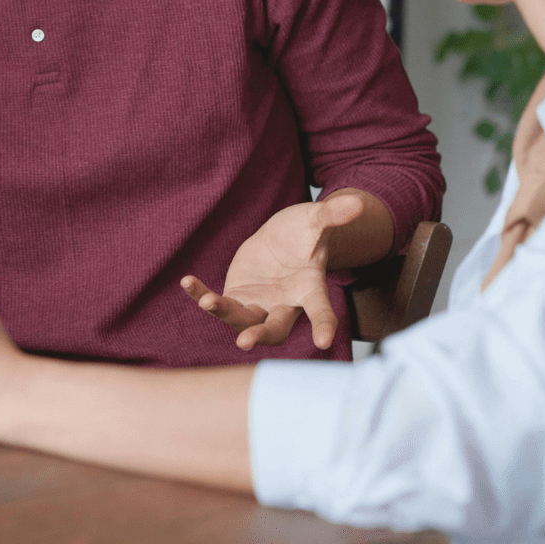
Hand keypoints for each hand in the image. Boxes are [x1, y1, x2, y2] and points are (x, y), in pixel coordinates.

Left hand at [179, 194, 366, 350]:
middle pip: (275, 327)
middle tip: (244, 341)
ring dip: (223, 313)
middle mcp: (284, 304)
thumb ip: (333, 215)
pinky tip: (187, 282)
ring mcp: (259, 304)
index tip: (323, 343)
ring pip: (242, 319)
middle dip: (260, 335)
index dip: (323, 326)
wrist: (282, 240)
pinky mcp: (237, 298)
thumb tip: (357, 202)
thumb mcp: (315, 220)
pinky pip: (218, 303)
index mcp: (309, 289)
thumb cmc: (304, 232)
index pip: (320, 310)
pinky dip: (201, 295)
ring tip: (207, 301)